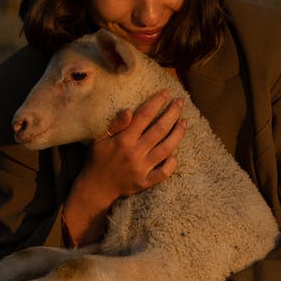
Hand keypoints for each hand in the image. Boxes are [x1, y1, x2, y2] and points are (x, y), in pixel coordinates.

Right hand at [62, 90, 186, 244]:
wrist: (95, 188)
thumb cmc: (97, 160)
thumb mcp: (99, 139)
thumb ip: (115, 125)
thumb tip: (129, 111)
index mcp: (123, 140)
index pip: (144, 116)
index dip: (156, 102)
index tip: (165, 92)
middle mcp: (135, 153)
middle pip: (160, 129)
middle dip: (172, 113)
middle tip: (180, 102)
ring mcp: (142, 168)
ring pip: (166, 148)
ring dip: (178, 133)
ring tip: (184, 121)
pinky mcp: (145, 182)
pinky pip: (164, 173)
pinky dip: (172, 163)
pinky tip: (175, 154)